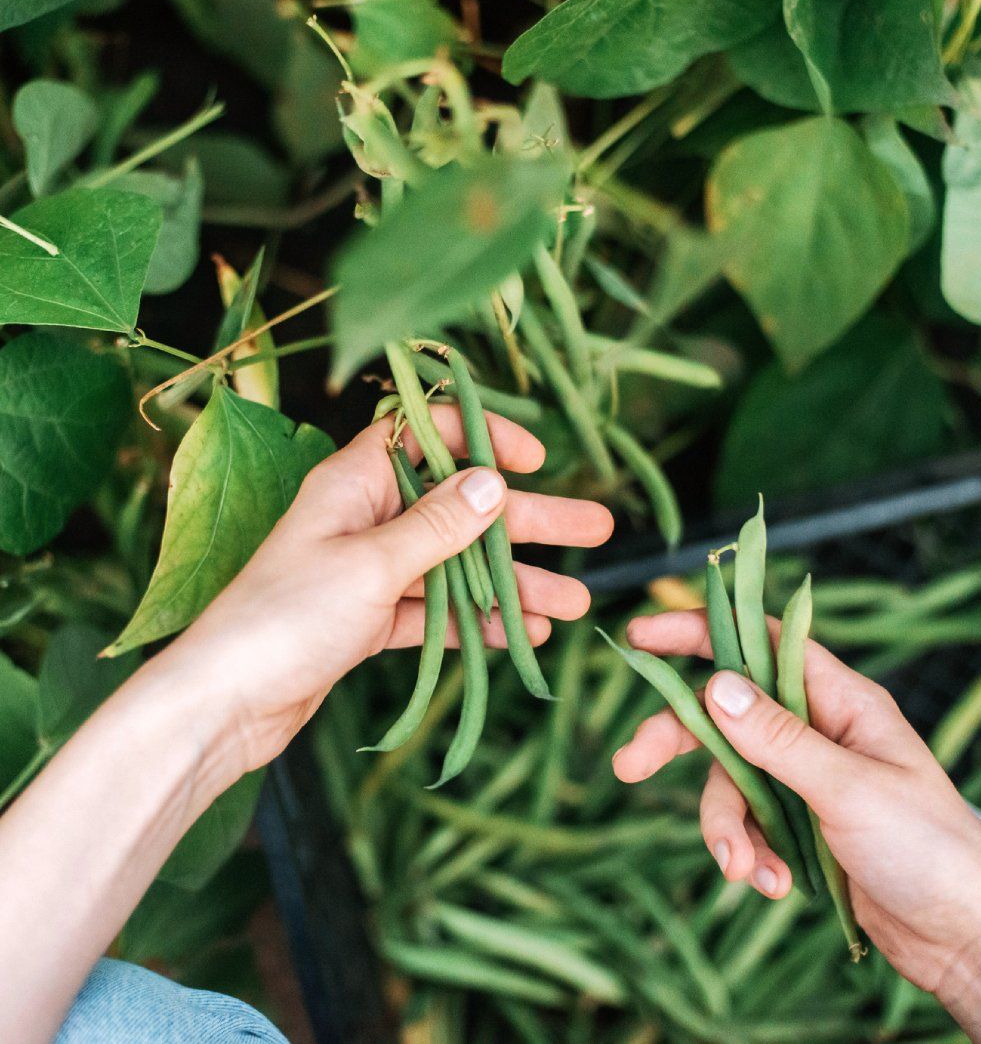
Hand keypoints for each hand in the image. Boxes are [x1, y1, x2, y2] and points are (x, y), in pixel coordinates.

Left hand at [161, 407, 612, 779]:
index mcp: (355, 482)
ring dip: (513, 583)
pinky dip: (476, 622)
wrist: (224, 706)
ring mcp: (370, 571)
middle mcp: (367, 518)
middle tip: (597, 528)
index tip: (536, 458)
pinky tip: (523, 635)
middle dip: (530, 520)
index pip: (426, 433)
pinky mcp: (371, 620)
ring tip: (575, 604)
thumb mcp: (370, 565)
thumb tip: (494, 481)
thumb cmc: (284, 620)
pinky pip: (436, 611)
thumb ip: (437, 525)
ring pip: (457, 565)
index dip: (483, 437)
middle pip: (462, 507)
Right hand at [612, 610, 980, 1040]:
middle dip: (678, 740)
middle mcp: (817, 728)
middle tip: (629, 763)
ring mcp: (806, 776)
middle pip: (726, 713)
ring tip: (743, 868)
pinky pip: (750, 822)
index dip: (699, 631)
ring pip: (732, 779)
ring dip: (727, 826)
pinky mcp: (801, 822)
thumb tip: (715, 685)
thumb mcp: (848, 788)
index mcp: (840, 699)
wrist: (962, 937)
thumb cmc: (928, 848)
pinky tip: (773, 884)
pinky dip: (751, 852)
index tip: (642, 634)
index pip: (759, 642)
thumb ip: (778, 738)